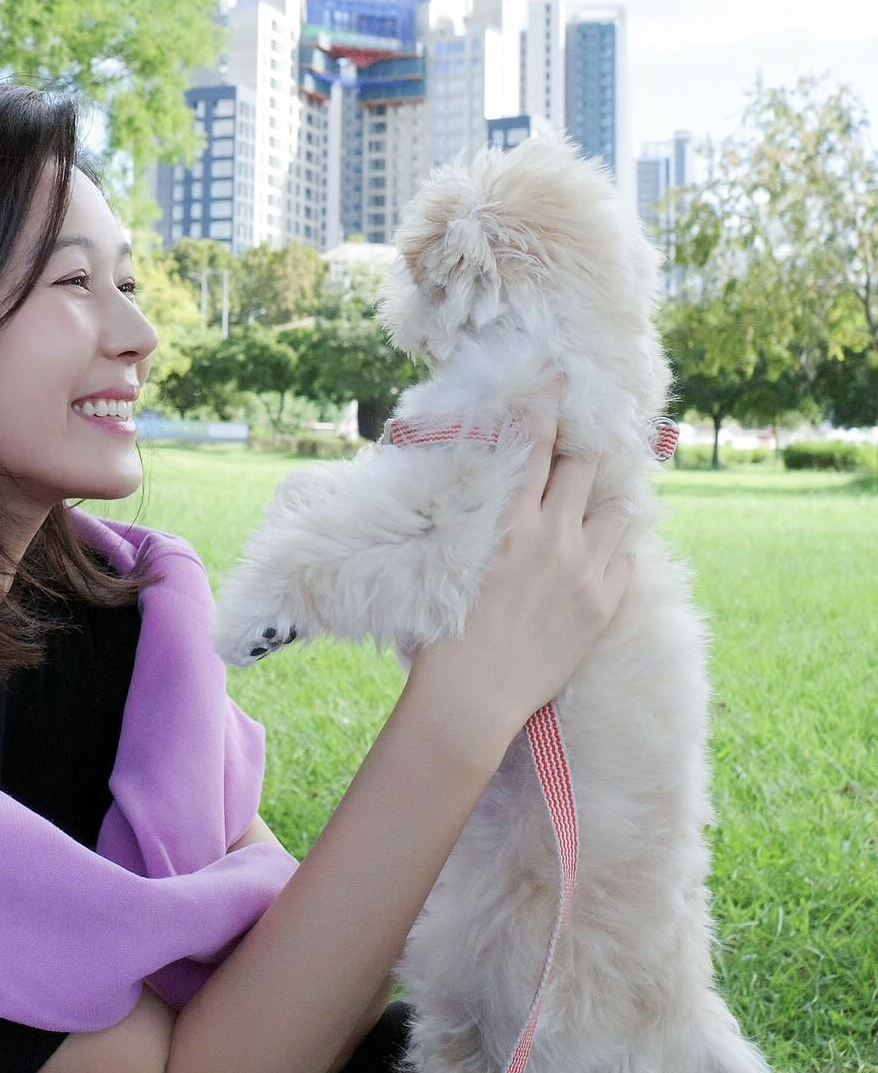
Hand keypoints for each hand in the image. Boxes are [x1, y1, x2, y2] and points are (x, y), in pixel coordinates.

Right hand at [406, 379, 635, 744]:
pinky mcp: (604, 602)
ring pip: (616, 510)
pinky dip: (613, 550)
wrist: (474, 696)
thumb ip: (484, 523)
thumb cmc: (447, 633)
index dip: (547, 405)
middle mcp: (552, 536)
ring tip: (592, 511)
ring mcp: (585, 569)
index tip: (557, 376)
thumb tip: (495, 498)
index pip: (535, 447)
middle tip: (579, 455)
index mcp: (508, 522)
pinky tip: (596, 558)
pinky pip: (625, 557)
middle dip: (583, 456)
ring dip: (604, 504)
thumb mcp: (457, 561)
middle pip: (586, 468)